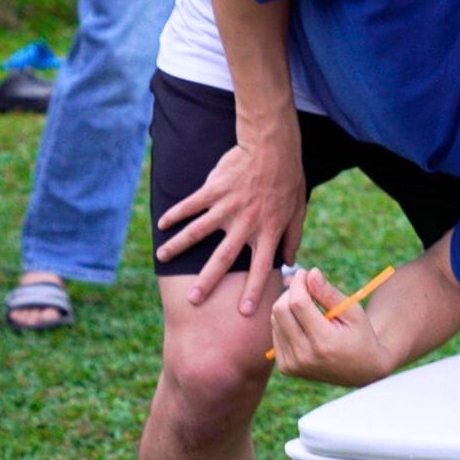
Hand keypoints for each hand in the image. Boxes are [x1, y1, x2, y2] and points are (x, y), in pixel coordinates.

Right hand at [155, 135, 306, 311]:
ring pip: (198, 231)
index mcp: (266, 232)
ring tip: (161, 257)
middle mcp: (245, 224)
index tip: (244, 312)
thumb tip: (290, 262)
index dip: (253, 291)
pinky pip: (190, 204)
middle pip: (223, 258)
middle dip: (208, 281)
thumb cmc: (287, 180)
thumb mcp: (297, 211)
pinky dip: (175, 214)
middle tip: (194, 300)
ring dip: (178, 246)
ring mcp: (226, 207)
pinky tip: (162, 224)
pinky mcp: (213, 190)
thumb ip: (292, 238)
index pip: (259, 268)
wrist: (271, 147)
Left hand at [269, 268, 391, 385]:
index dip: (298, 283)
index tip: (305, 273)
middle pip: (281, 310)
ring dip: (287, 306)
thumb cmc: (360, 336)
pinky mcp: (286, 367)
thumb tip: (310, 273)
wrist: (361, 372)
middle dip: (290, 291)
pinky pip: (276, 333)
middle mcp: (304, 356)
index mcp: (324, 342)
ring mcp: (293, 364)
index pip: (298, 303)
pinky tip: (302, 323)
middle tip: (305, 286)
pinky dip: (285, 321)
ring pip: (275, 320)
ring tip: (308, 306)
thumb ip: (329, 293)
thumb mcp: (352, 312)